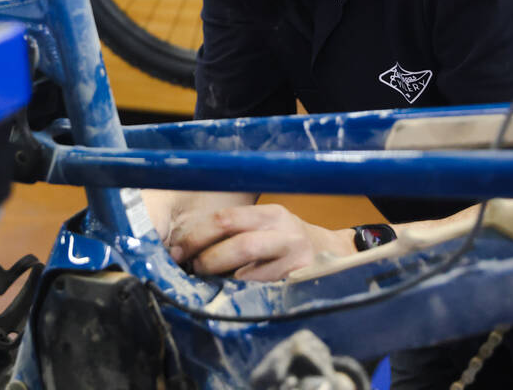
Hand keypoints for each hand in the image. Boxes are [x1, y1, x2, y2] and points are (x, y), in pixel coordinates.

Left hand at [164, 203, 353, 281]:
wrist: (333, 255)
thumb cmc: (286, 240)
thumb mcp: (267, 225)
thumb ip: (236, 231)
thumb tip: (187, 247)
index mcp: (270, 214)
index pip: (227, 219)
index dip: (198, 235)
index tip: (178, 250)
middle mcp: (285, 233)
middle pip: (239, 244)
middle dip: (208, 259)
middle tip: (192, 269)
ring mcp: (296, 260)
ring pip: (251, 273)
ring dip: (222, 281)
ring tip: (206, 284)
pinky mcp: (300, 283)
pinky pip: (263, 292)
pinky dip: (241, 296)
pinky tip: (230, 297)